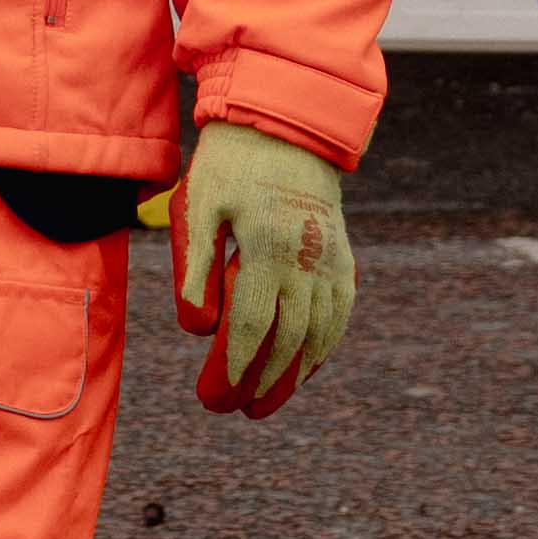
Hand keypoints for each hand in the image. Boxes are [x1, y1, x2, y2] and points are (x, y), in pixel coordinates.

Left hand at [171, 117, 357, 415]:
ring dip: (292, 376)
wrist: (286, 128)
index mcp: (270, 249)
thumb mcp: (197, 206)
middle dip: (258, 382)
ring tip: (262, 406)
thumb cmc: (229, 167)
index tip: (212, 399)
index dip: (232, 370)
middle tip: (229, 410)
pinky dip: (321, 348)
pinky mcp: (343, 259)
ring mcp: (332, 262)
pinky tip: (300, 370)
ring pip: (319, 334)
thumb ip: (195, 269)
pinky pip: (338, 315)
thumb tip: (198, 331)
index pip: (252, 328)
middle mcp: (309, 261)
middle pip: (287, 340)